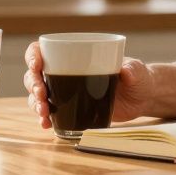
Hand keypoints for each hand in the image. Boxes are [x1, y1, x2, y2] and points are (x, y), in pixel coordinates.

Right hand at [23, 43, 156, 128]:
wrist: (142, 98)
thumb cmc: (138, 77)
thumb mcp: (138, 70)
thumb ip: (133, 70)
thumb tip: (125, 71)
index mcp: (74, 55)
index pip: (44, 50)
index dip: (33, 56)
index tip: (37, 66)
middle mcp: (64, 72)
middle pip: (35, 75)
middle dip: (33, 85)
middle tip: (43, 95)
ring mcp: (65, 91)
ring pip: (37, 95)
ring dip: (35, 103)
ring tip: (44, 113)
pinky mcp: (69, 109)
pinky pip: (49, 112)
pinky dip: (44, 118)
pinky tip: (46, 124)